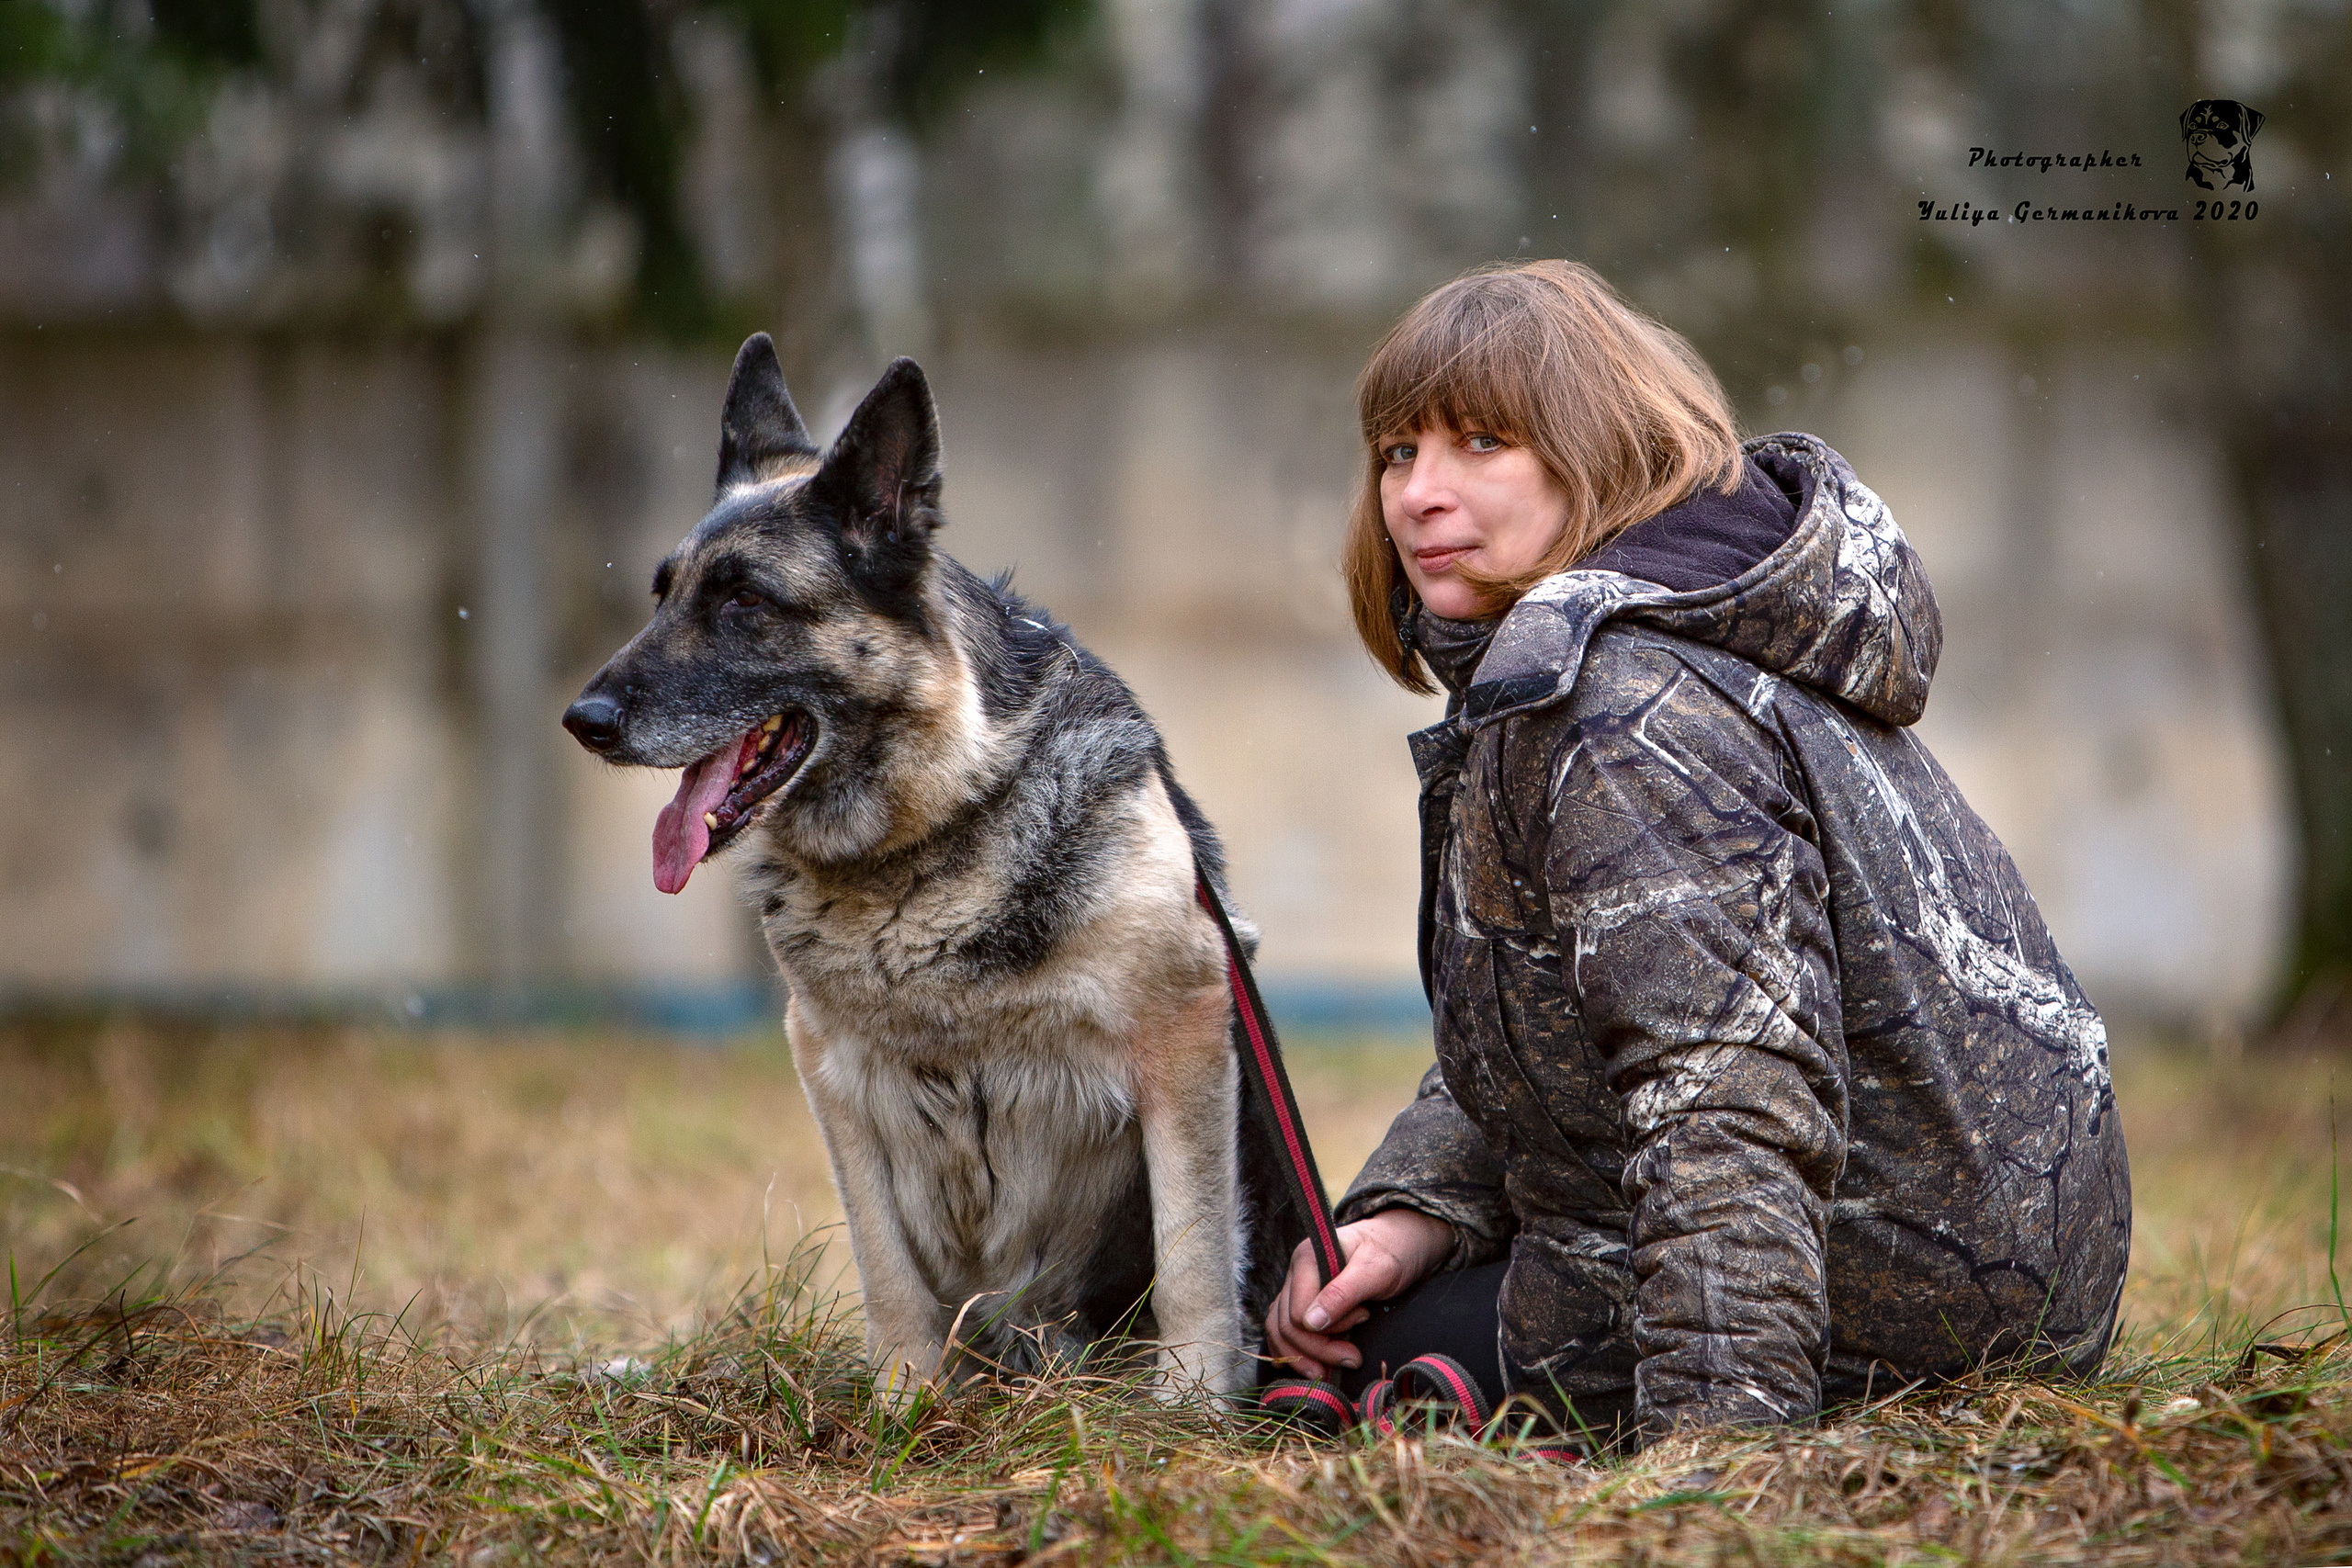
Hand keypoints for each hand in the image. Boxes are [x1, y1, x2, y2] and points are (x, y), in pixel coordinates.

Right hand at [1262, 1209, 1453, 1382]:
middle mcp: (1295, 1273)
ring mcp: (1296, 1287)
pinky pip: (1284, 1329)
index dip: (1328, 1330)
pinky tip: (1312, 1364)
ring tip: (1328, 1374)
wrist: (1401, 1242)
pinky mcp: (1303, 1300)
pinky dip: (1295, 1351)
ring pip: (1279, 1331)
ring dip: (1303, 1357)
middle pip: (1287, 1326)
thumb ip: (1343, 1293)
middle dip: (1319, 1350)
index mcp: (1307, 1258)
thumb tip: (1310, 1323)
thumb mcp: (1377, 1269)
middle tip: (1353, 1359)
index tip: (1363, 1320)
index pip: (1297, 1313)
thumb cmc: (1393, 1251)